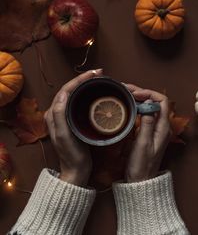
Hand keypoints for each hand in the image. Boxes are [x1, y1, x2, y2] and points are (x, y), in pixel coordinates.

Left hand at [45, 69, 102, 185]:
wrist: (76, 171)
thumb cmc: (71, 155)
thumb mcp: (64, 136)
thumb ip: (60, 115)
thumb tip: (64, 93)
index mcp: (53, 114)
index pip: (66, 90)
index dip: (79, 80)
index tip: (94, 73)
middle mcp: (57, 112)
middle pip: (70, 89)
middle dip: (83, 79)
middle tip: (99, 73)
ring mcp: (65, 116)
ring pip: (75, 94)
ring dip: (85, 85)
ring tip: (98, 79)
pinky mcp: (73, 120)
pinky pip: (79, 102)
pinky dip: (87, 94)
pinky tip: (96, 92)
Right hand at [125, 84, 169, 182]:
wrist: (140, 180)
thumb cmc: (142, 164)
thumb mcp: (144, 144)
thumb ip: (147, 124)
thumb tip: (148, 105)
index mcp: (163, 127)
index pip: (162, 101)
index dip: (150, 94)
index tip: (135, 93)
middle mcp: (161, 126)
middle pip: (155, 102)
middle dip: (142, 93)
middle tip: (126, 89)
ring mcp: (154, 128)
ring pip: (149, 107)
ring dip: (138, 98)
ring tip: (125, 93)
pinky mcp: (148, 131)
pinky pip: (144, 113)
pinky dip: (136, 106)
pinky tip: (127, 105)